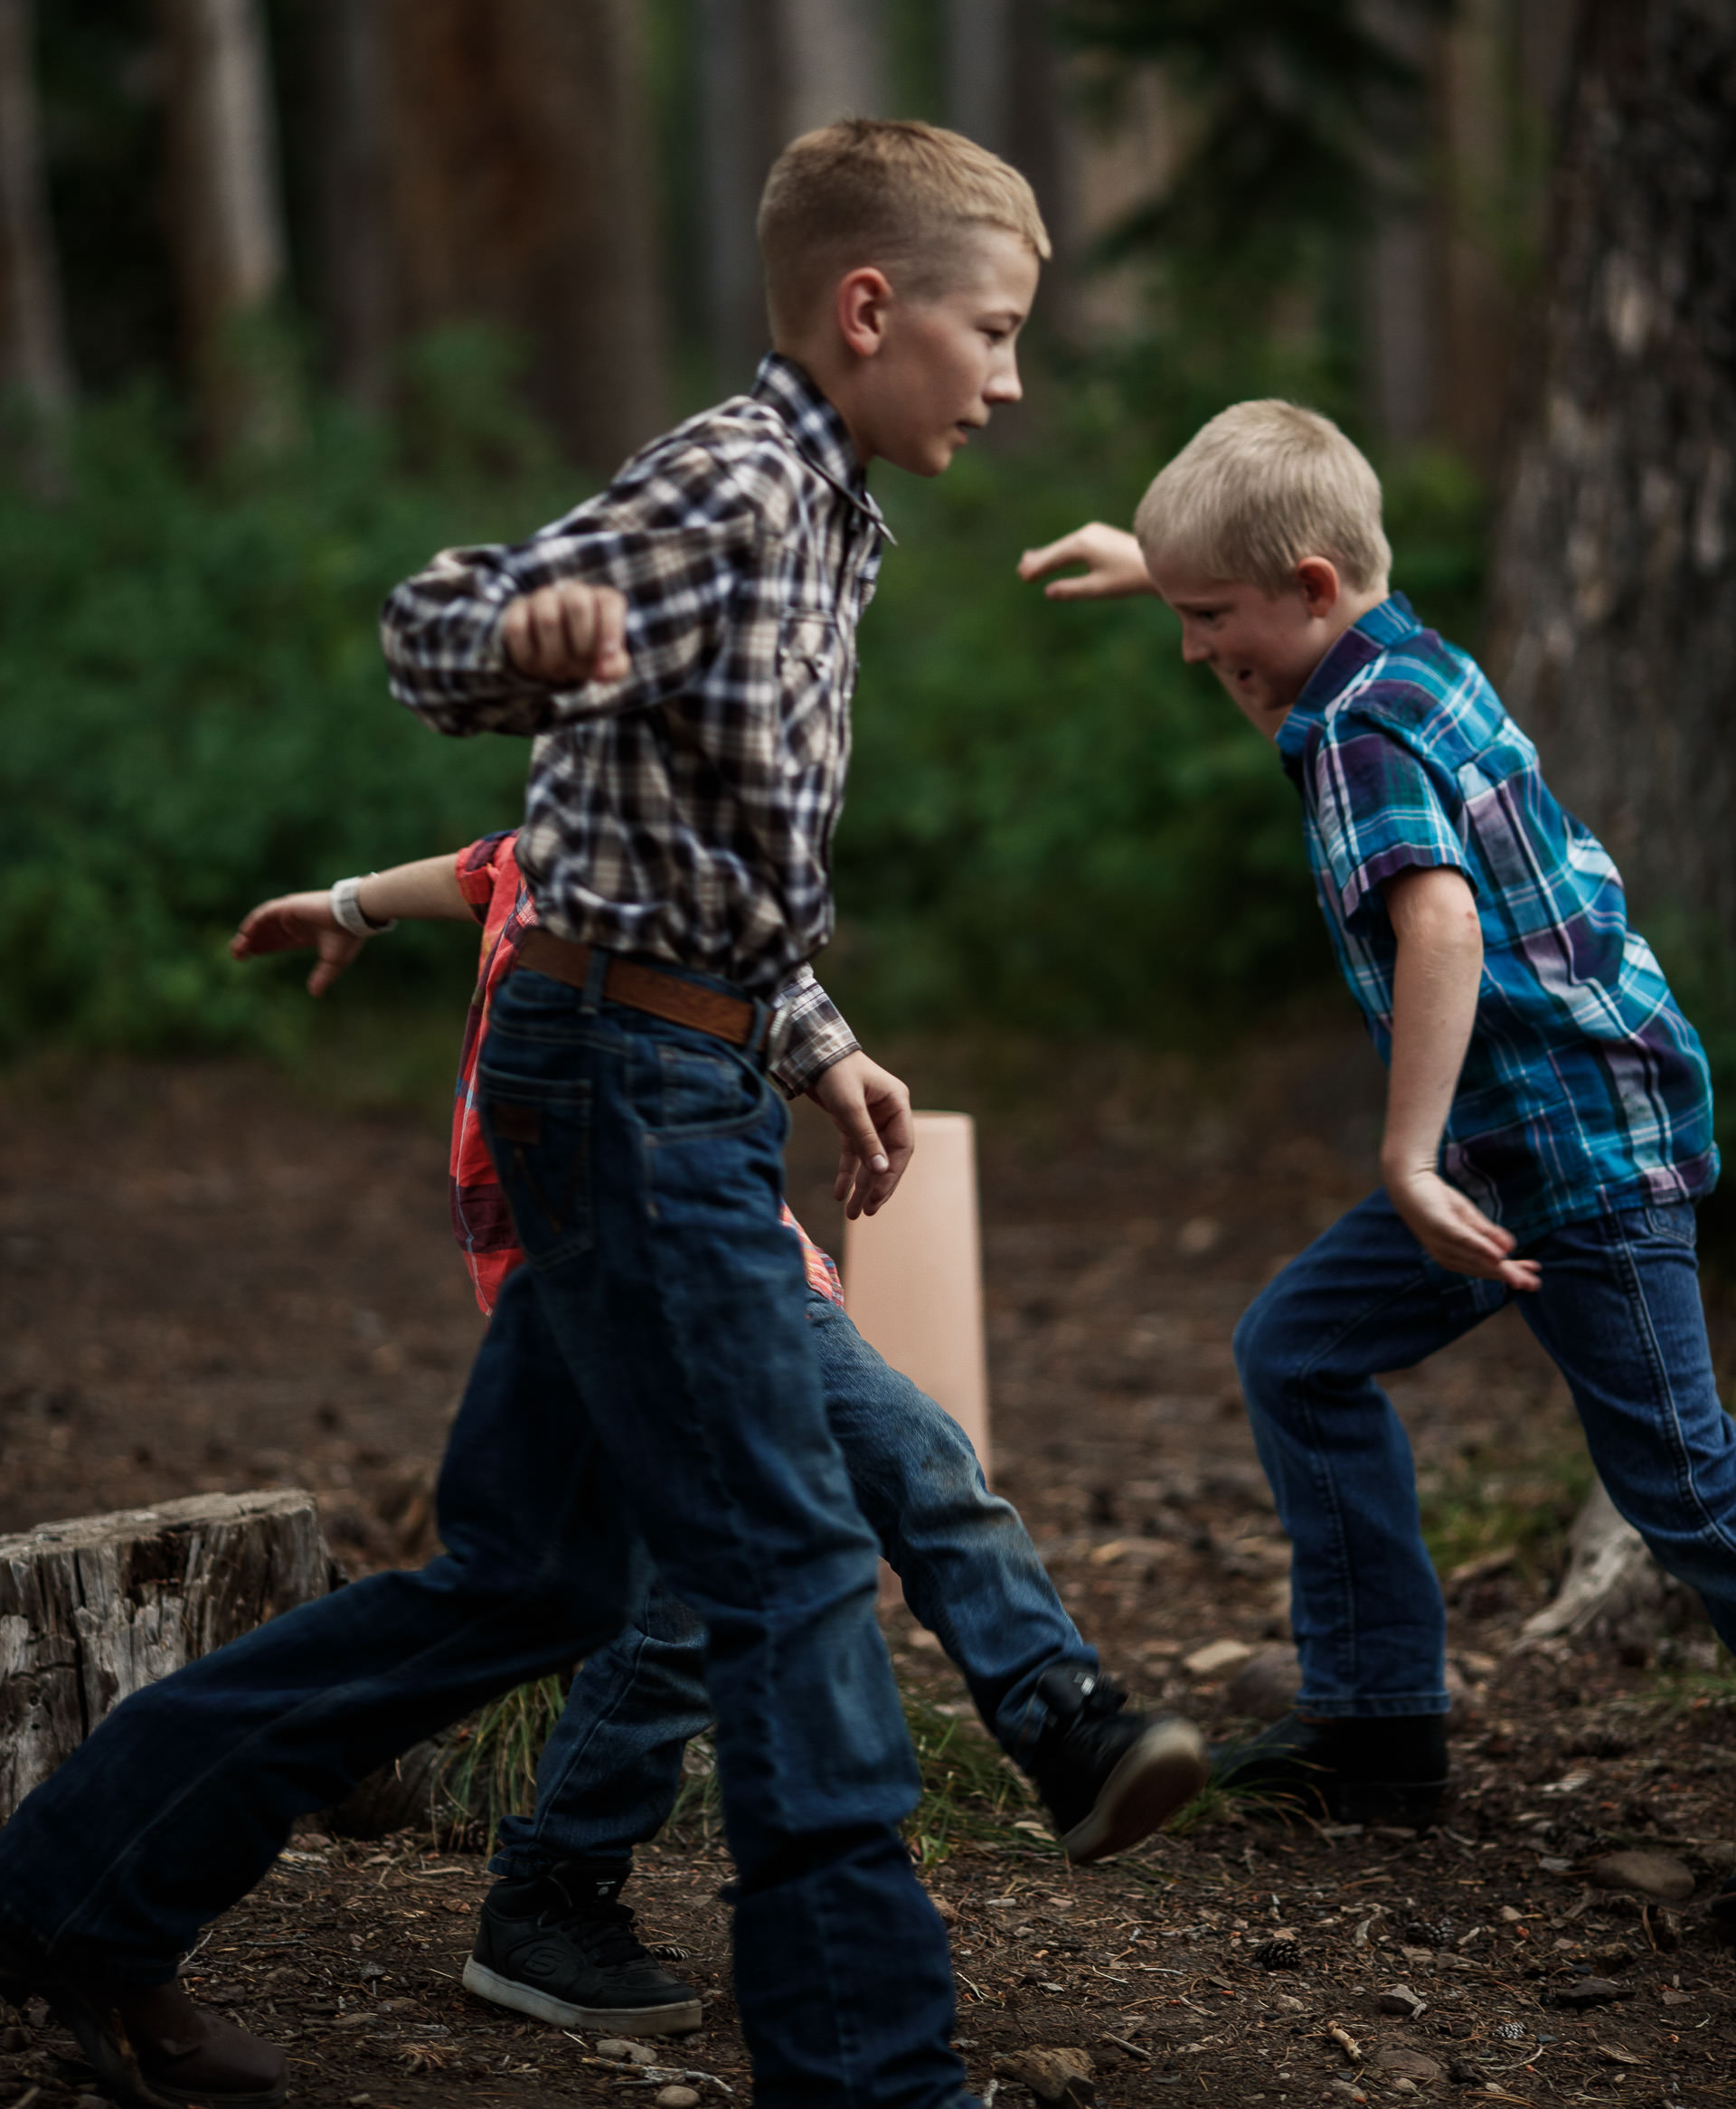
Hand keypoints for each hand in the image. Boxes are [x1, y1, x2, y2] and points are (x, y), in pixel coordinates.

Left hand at [230, 892, 364, 997]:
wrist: (353, 916)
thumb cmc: (347, 937)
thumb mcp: (333, 962)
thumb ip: (322, 977)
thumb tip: (314, 994)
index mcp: (305, 933)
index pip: (279, 940)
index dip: (265, 947)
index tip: (250, 955)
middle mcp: (295, 922)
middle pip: (267, 932)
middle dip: (252, 943)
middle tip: (238, 956)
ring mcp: (290, 913)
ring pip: (262, 922)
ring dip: (248, 935)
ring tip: (237, 949)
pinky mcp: (288, 906)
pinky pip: (263, 913)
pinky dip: (252, 923)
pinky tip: (244, 936)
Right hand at [502, 580, 630, 683]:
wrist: (552, 650)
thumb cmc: (588, 652)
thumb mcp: (607, 663)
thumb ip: (616, 667)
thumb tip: (603, 671)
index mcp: (603, 600)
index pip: (610, 602)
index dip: (610, 628)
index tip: (607, 655)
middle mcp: (574, 592)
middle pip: (577, 603)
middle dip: (581, 643)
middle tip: (579, 667)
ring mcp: (544, 598)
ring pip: (547, 618)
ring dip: (555, 654)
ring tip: (559, 672)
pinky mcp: (518, 611)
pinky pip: (517, 628)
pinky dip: (527, 654)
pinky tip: (536, 667)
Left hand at [808, 1051, 915, 1218]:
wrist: (809, 1050)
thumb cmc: (834, 1071)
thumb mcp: (849, 1106)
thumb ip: (865, 1137)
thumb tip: (880, 1171)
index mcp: (897, 1104)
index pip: (902, 1147)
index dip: (891, 1174)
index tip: (878, 1197)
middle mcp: (888, 1113)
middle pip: (887, 1157)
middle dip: (877, 1186)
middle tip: (867, 1212)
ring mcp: (870, 1119)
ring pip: (870, 1159)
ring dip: (862, 1186)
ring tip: (852, 1213)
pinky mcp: (851, 1122)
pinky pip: (852, 1153)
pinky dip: (846, 1173)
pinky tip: (839, 1193)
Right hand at [1017, 523, 1154, 600]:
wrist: (1158, 561)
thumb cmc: (1129, 578)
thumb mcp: (1097, 588)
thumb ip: (1071, 589)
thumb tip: (1048, 591)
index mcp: (1082, 545)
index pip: (1053, 557)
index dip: (1037, 568)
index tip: (1023, 577)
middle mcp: (1086, 534)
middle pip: (1056, 549)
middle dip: (1039, 560)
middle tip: (1021, 571)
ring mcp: (1095, 532)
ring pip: (1065, 545)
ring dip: (1049, 555)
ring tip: (1031, 561)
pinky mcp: (1102, 535)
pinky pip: (1074, 544)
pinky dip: (1062, 551)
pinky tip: (1057, 554)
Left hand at [1384, 1164, 1540, 1291]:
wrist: (1410, 1184)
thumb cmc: (1438, 1203)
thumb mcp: (1468, 1220)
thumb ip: (1487, 1234)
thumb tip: (1510, 1249)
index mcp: (1454, 1256)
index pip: (1486, 1269)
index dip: (1510, 1273)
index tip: (1532, 1276)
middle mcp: (1447, 1255)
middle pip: (1484, 1269)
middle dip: (1510, 1276)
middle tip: (1533, 1285)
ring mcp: (1443, 1242)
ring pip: (1476, 1259)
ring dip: (1501, 1268)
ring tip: (1521, 1275)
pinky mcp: (1440, 1226)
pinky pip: (1464, 1240)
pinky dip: (1481, 1249)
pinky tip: (1499, 1256)